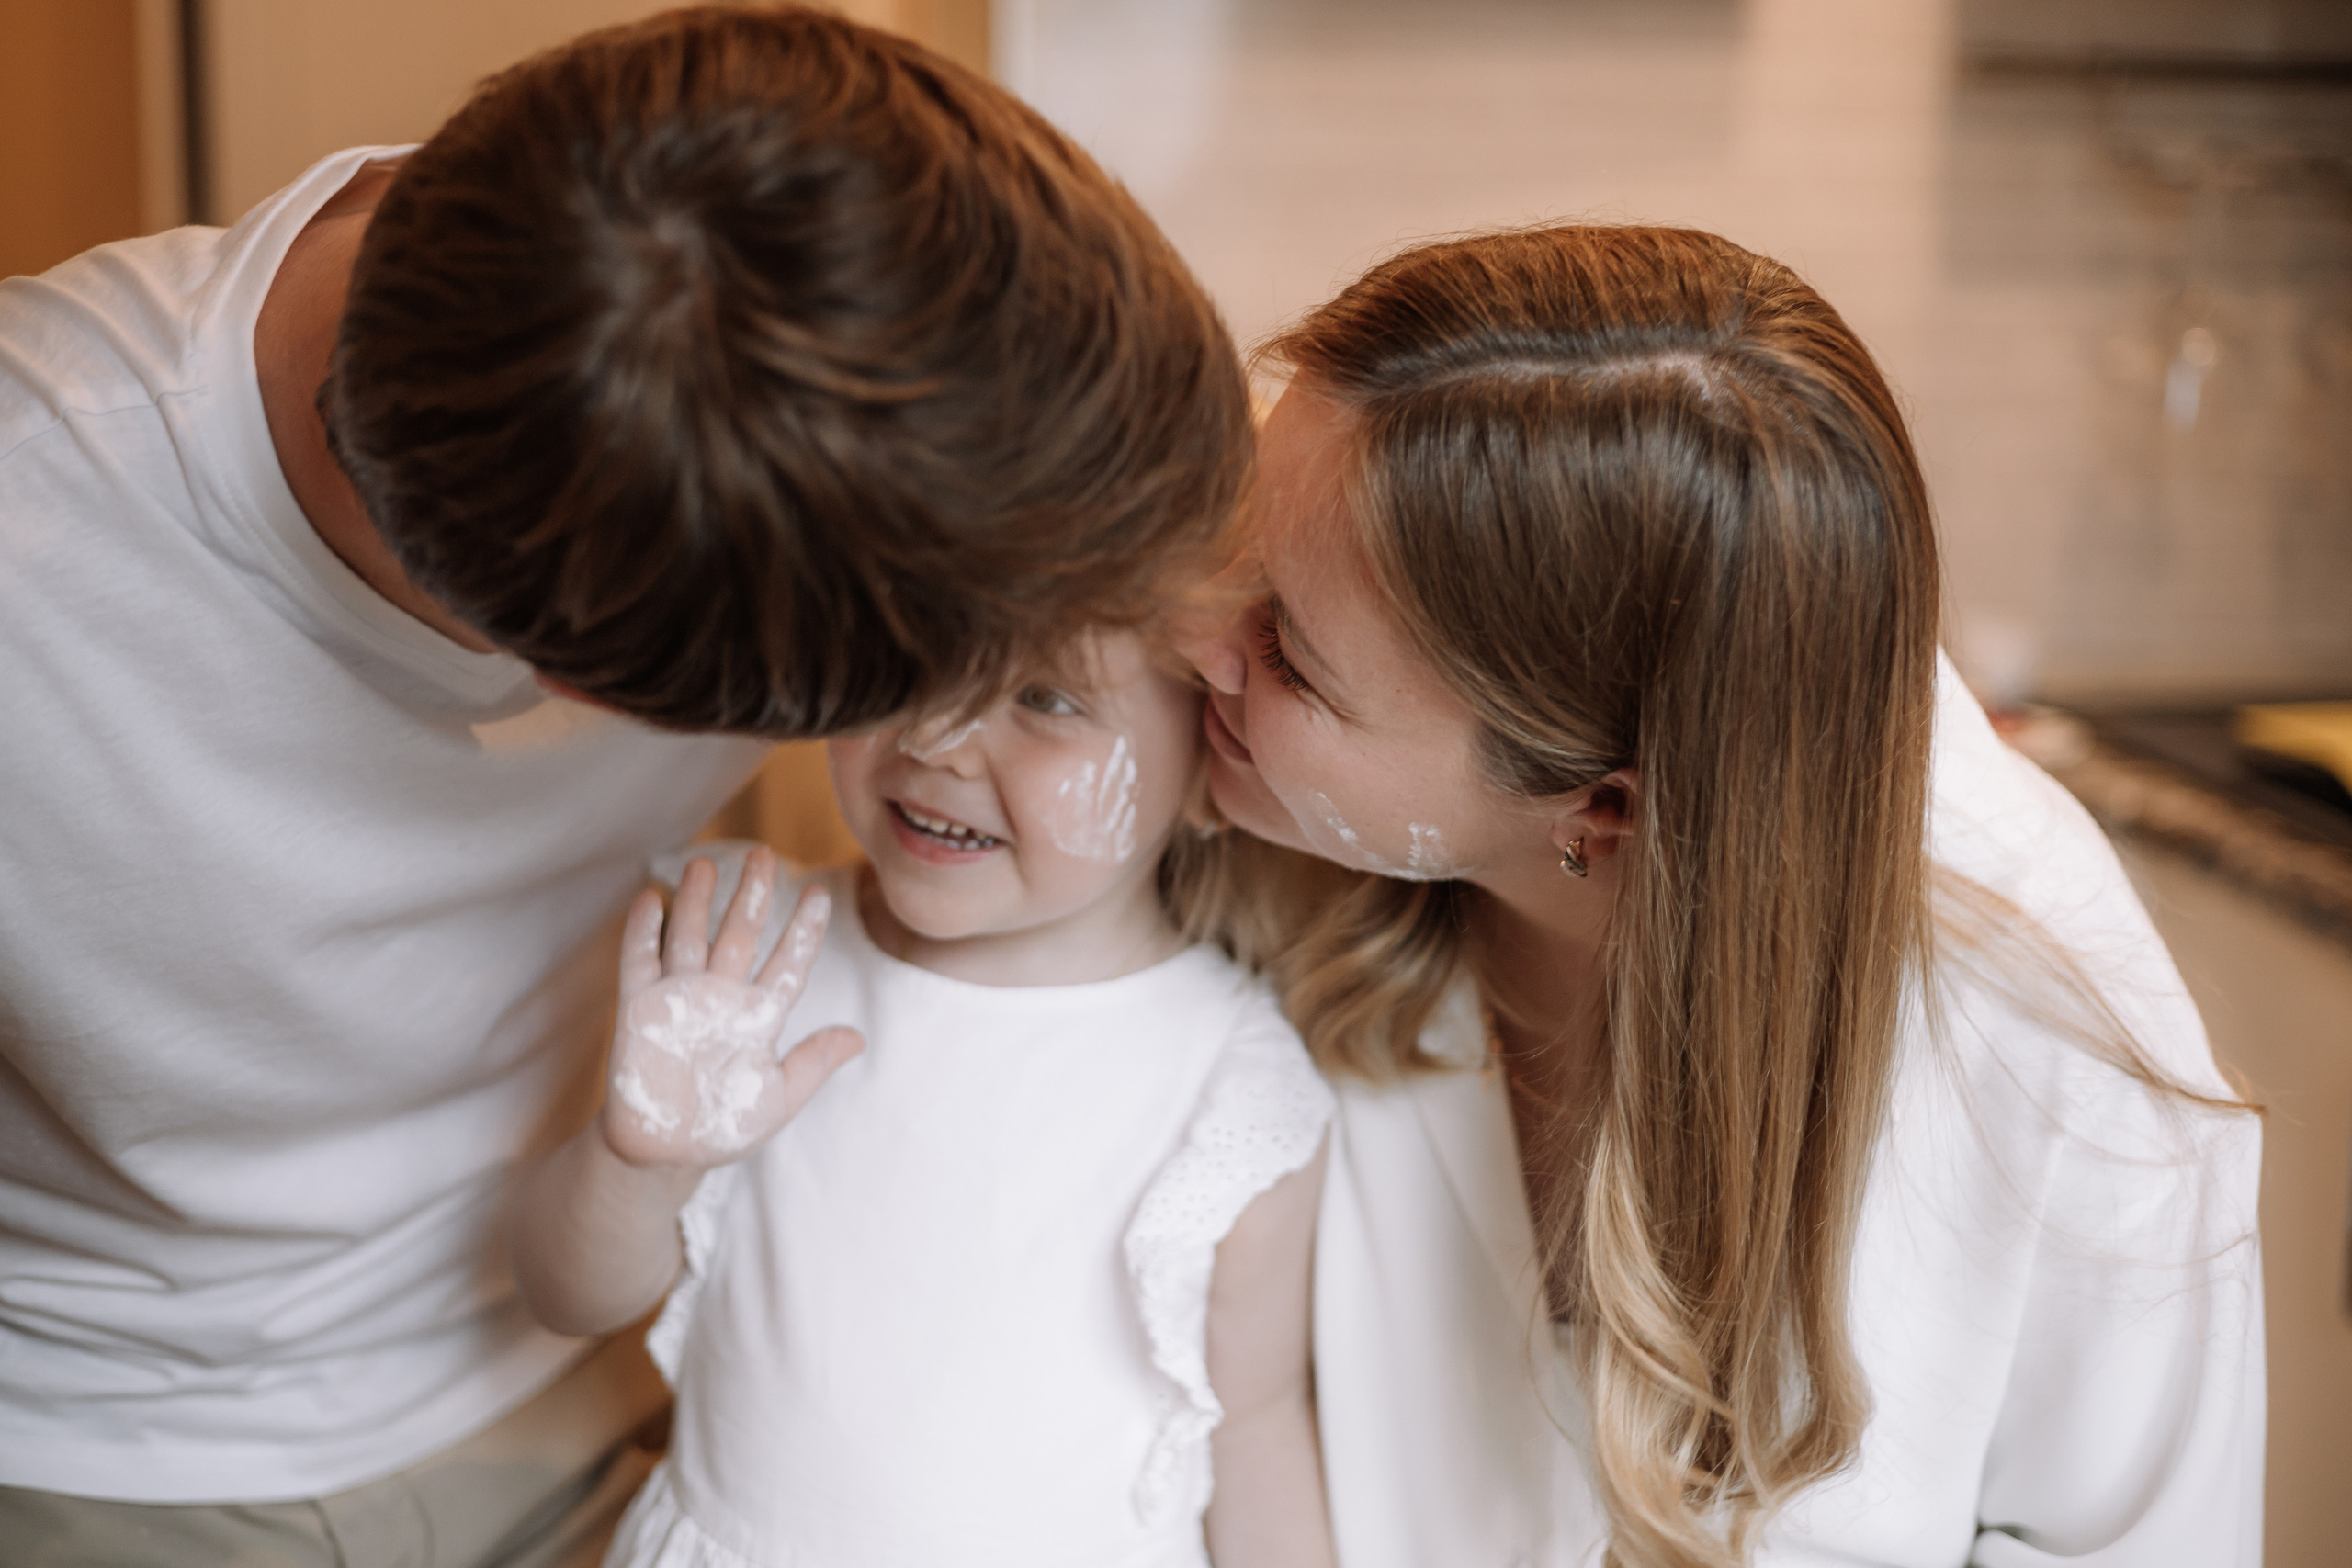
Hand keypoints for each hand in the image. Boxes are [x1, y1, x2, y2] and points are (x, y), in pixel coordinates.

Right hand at [600, 848, 862, 1169]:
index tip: (819, 894)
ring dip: (695, 901)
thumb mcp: (778, 1099)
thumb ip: (813, 1063)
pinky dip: (642, 932)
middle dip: (751, 894)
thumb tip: (860, 1038)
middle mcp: (721, 998)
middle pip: (739, 935)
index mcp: (758, 1017)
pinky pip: (639, 963)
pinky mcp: (637, 1011)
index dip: (803, 930)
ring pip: (690, 937)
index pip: (787, 963)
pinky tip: (648, 899)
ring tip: (704, 862)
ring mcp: (679, 1000)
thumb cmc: (723, 1127)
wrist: (663, 1154)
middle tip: (762, 854)